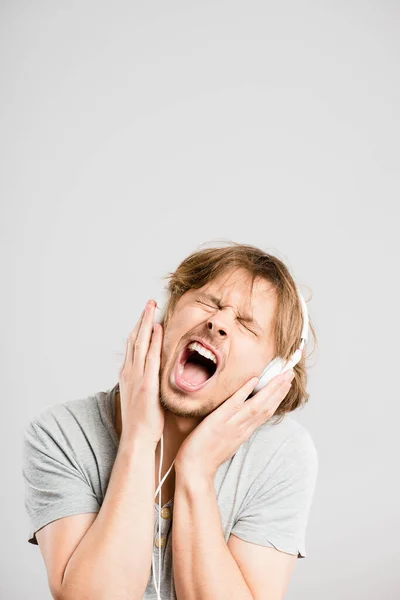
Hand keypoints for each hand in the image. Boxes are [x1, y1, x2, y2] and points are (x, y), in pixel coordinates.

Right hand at [118, 299, 163, 447]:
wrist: (137, 439)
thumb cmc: (142, 422)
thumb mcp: (139, 398)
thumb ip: (144, 383)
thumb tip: (151, 376)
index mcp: (127, 375)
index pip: (133, 346)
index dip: (138, 328)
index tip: (145, 316)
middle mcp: (129, 372)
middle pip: (134, 339)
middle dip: (141, 319)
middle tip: (148, 302)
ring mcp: (136, 377)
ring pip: (140, 343)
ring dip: (145, 323)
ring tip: (151, 306)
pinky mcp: (145, 384)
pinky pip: (150, 357)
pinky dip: (152, 341)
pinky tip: (157, 328)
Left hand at [174, 369, 294, 478]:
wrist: (195, 470)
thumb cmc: (207, 456)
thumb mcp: (228, 442)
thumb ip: (236, 429)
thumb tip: (241, 417)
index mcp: (245, 432)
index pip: (266, 412)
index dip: (278, 397)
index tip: (286, 384)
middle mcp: (242, 427)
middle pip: (267, 406)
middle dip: (280, 389)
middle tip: (291, 373)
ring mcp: (232, 424)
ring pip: (257, 405)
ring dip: (271, 389)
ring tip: (282, 375)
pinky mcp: (218, 421)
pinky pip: (234, 404)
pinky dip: (245, 391)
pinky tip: (254, 380)